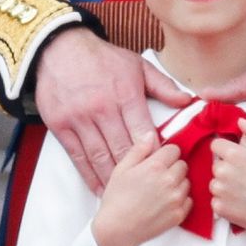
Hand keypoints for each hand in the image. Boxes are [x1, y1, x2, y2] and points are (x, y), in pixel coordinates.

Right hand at [36, 29, 194, 192]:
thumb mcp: (136, 65)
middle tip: (147, 190)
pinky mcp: (61, 126)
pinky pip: (78, 156)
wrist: (59, 49)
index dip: (154, 153)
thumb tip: (187, 102)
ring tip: (124, 196)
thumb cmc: (102, 58)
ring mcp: (79, 119)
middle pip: (123, 149)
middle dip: (137, 173)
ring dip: (113, 179)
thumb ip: (162, 85)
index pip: (143, 131)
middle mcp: (102, 109)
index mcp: (124, 94)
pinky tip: (99, 188)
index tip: (162, 168)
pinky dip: (89, 175)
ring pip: (100, 157)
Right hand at [91, 135, 189, 245]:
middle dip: (172, 167)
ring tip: (160, 190)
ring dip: (177, 183)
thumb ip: (139, 149)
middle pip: (183, 165)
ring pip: (187, 182)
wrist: (118, 229)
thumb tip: (150, 136)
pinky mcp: (179, 214)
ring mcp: (176, 199)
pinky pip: (189, 200)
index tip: (160, 159)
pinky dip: (180, 200)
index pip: (174, 149)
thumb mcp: (122, 168)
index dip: (166, 154)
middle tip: (158, 176)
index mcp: (154, 166)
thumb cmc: (117, 200)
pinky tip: (165, 202)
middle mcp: (169, 181)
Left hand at [210, 118, 245, 235]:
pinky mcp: (219, 208)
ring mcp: (219, 190)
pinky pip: (216, 201)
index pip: (215, 145)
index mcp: (233, 154)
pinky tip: (241, 202)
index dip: (226, 150)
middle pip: (216, 165)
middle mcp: (222, 171)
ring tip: (245, 190)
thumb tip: (240, 122)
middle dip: (227, 168)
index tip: (237, 158)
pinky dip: (225, 202)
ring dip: (224, 186)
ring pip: (215, 183)